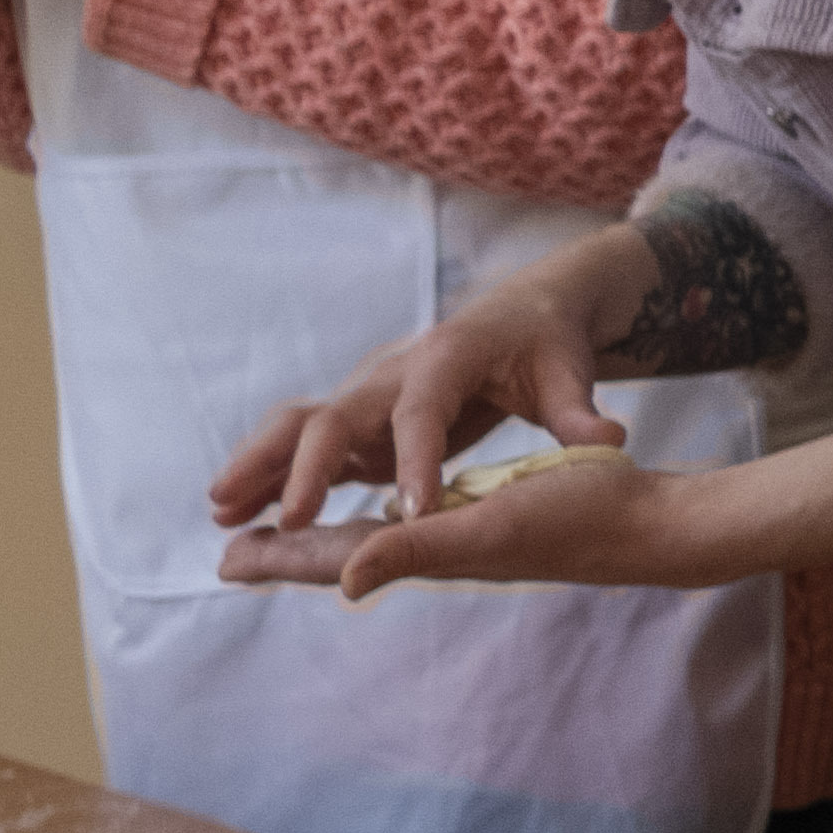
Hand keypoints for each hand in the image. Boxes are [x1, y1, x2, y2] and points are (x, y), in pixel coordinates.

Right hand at [213, 241, 650, 557]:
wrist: (523, 311)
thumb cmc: (548, 347)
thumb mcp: (568, 376)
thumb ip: (579, 413)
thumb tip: (612, 440)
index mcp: (447, 359)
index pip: (423, 414)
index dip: (415, 461)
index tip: (412, 515)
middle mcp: (393, 370)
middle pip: (337, 415)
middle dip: (309, 467)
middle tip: (289, 522)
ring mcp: (368, 389)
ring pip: (302, 424)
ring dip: (261, 465)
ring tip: (220, 511)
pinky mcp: (360, 412)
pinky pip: (305, 441)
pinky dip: (270, 472)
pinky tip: (239, 514)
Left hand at [220, 437, 724, 609]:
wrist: (649, 523)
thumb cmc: (580, 519)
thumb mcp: (493, 526)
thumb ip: (417, 551)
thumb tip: (343, 579)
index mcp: (429, 545)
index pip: (338, 555)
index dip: (282, 555)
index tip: (229, 555)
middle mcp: (439, 544)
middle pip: (346, 552)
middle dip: (290, 552)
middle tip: (234, 550)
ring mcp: (464, 533)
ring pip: (376, 538)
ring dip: (327, 540)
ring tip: (288, 536)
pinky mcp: (489, 517)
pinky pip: (414, 522)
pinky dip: (378, 521)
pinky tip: (380, 515)